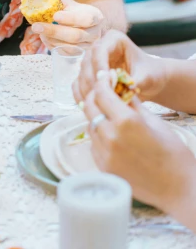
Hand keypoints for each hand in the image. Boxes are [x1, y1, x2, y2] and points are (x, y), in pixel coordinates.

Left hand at [31, 0, 103, 49]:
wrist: (88, 25)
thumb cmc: (76, 11)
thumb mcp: (69, 3)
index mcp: (95, 17)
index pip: (86, 19)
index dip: (70, 19)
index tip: (54, 16)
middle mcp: (94, 34)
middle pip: (75, 36)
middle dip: (54, 31)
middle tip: (35, 26)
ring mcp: (88, 46)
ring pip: (69, 46)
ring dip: (51, 39)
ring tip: (38, 31)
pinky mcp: (80, 54)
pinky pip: (65, 53)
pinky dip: (52, 46)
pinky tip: (44, 38)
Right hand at [73, 29, 167, 104]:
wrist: (151, 81)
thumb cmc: (151, 74)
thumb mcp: (147, 77)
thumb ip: (133, 82)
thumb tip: (121, 91)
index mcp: (114, 39)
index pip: (99, 50)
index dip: (99, 66)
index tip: (104, 82)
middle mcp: (100, 47)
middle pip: (87, 62)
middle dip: (93, 80)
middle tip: (100, 97)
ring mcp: (93, 60)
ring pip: (82, 74)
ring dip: (87, 89)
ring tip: (98, 104)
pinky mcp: (89, 74)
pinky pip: (80, 83)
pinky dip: (83, 94)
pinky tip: (90, 105)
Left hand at [83, 74, 195, 217]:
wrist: (178, 189)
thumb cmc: (172, 153)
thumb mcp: (154, 121)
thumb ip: (133, 103)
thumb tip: (121, 87)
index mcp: (126, 121)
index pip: (101, 92)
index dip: (102, 81)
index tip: (105, 77)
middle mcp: (111, 136)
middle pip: (89, 106)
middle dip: (95, 96)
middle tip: (104, 93)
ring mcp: (105, 154)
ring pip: (90, 124)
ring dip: (96, 116)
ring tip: (109, 115)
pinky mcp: (103, 167)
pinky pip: (94, 144)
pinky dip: (99, 135)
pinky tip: (112, 135)